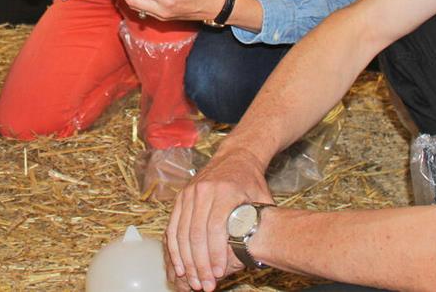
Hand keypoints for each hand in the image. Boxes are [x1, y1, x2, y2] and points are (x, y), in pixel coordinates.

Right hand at [166, 145, 274, 290]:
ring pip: (181, 231)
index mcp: (224, 191)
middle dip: (199, 263)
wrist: (236, 156)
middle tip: (205, 284)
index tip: (218, 274)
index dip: (215, 253)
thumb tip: (262, 251)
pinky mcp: (181, 196)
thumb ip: (260, 223)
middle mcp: (203, 190)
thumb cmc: (252, 182)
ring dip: (186, 260)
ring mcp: (189, 192)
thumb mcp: (262, 199)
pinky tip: (179, 266)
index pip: (215, 227)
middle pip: (196, 232)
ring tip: (193, 281)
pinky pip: (173, 225)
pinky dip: (174, 248)